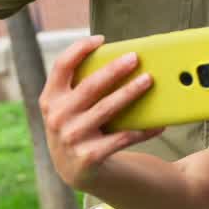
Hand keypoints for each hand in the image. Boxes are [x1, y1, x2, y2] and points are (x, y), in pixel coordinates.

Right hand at [39, 35, 163, 189]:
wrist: (74, 170)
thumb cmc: (79, 125)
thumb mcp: (70, 106)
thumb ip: (82, 85)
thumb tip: (121, 59)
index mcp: (50, 99)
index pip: (61, 66)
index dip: (79, 49)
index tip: (101, 39)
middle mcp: (57, 117)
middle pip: (90, 86)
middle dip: (114, 70)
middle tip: (136, 57)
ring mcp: (72, 138)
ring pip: (107, 108)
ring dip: (130, 92)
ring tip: (149, 80)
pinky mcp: (89, 156)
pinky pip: (122, 137)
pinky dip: (143, 129)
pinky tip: (159, 123)